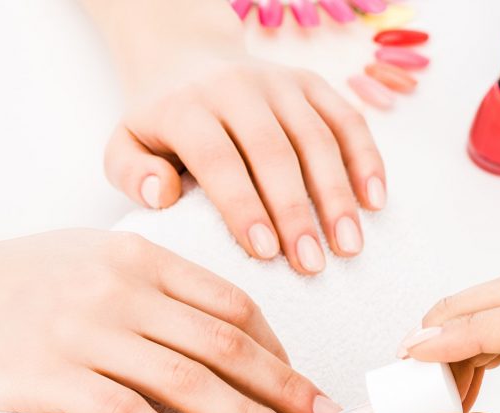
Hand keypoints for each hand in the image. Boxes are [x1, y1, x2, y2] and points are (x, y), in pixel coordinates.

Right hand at [0, 230, 338, 412]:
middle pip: (226, 343)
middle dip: (284, 387)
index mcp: (139, 257)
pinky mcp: (49, 375)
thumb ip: (148, 283)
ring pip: (189, 380)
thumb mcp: (86, 257)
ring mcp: (85, 332)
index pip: (232, 303)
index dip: (277, 346)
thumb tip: (210, 325)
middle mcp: (120, 289)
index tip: (299, 380)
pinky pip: (125, 412)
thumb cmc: (4, 280)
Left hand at [89, 0, 385, 274]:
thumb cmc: (161, 124)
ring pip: (317, 138)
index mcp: (187, 106)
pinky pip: (347, 120)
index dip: (244, 206)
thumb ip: (133, 174)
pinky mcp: (312, 83)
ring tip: (349, 246)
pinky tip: (375, 202)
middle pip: (274, 152)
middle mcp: (237, 87)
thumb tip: (165, 194)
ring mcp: (280, 83)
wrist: (187, 60)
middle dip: (296, 212)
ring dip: (338, 195)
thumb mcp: (125, 145)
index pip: (219, 158)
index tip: (265, 252)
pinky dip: (367, 159)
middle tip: (312, 265)